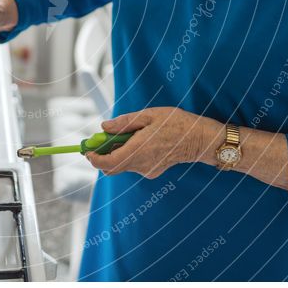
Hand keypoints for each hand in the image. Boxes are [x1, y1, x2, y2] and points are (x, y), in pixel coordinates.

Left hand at [86, 107, 220, 178]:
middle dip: (103, 155)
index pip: (107, 163)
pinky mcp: (153, 172)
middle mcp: (140, 164)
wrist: (199, 139)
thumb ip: (124, 123)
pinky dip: (130, 155)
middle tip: (103, 140)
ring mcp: (147, 170)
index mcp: (137, 150)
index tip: (88, 150)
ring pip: (122, 165)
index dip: (94, 158)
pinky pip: (134, 165)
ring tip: (128, 135)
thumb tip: (104, 127)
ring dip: (118, 153)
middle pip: (111, 168)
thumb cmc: (175, 123)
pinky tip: (141, 142)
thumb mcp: (148, 115)